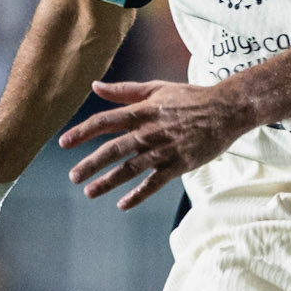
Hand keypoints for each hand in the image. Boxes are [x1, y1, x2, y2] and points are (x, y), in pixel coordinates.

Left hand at [59, 78, 243, 209]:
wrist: (226, 110)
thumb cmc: (191, 98)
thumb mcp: (156, 88)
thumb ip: (124, 90)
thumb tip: (95, 87)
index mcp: (142, 111)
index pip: (105, 121)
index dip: (83, 132)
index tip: (64, 143)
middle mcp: (150, 131)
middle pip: (113, 148)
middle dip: (91, 163)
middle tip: (73, 176)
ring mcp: (164, 149)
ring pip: (130, 168)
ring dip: (108, 181)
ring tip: (89, 192)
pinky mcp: (179, 164)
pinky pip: (154, 183)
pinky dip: (138, 195)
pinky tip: (122, 204)